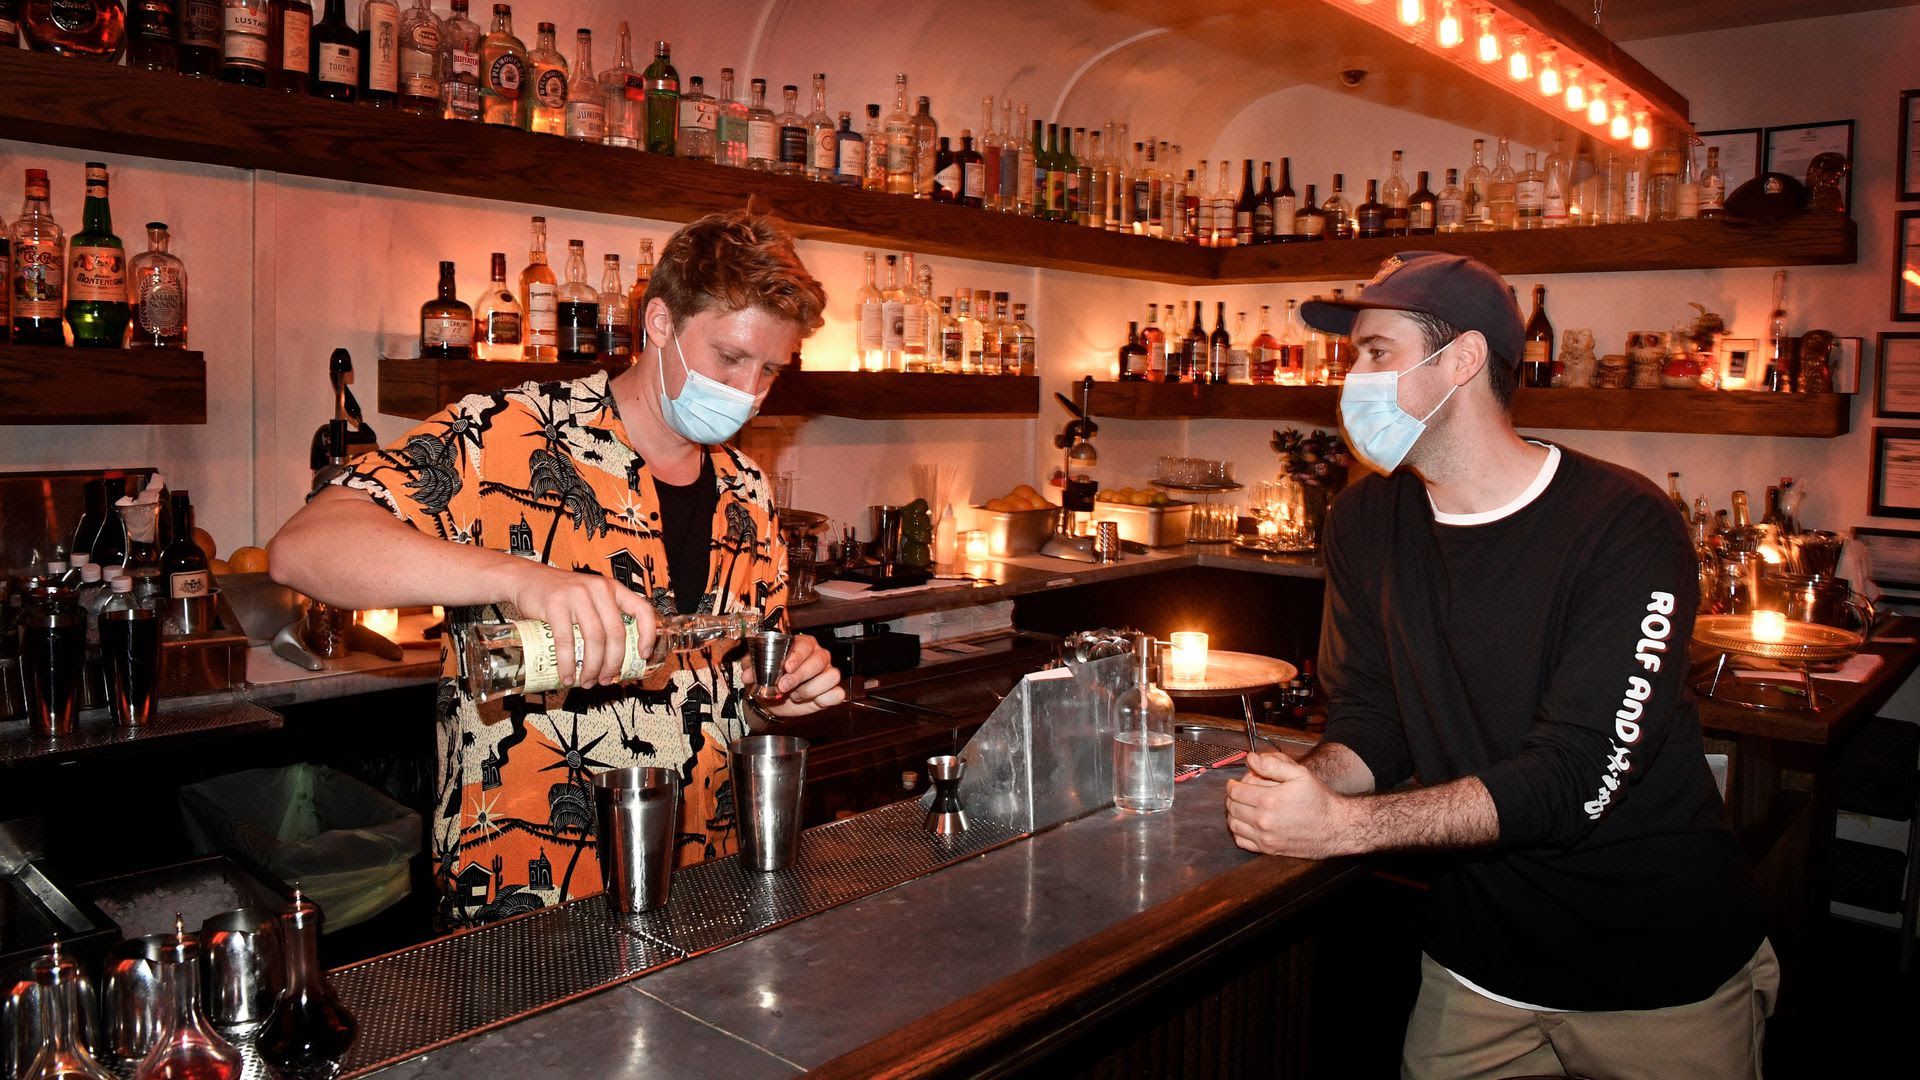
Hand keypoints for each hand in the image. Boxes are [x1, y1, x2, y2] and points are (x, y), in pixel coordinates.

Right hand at [502, 560, 656, 687]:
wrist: (525, 578)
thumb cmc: (560, 594)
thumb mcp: (589, 597)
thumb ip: (603, 617)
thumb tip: (615, 658)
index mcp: (612, 589)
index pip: (641, 609)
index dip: (647, 634)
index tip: (644, 655)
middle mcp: (598, 589)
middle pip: (615, 633)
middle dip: (613, 663)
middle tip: (606, 679)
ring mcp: (577, 596)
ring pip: (594, 639)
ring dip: (592, 667)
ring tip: (587, 681)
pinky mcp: (555, 605)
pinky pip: (566, 641)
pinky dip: (568, 663)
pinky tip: (568, 675)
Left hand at [748, 633, 846, 716]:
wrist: (773, 701)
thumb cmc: (770, 680)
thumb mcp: (757, 670)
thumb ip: (751, 667)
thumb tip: (747, 674)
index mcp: (802, 645)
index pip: (806, 645)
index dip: (797, 656)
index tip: (787, 667)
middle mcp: (818, 657)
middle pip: (819, 660)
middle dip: (800, 675)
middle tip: (783, 686)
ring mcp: (827, 673)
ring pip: (831, 676)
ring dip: (811, 689)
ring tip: (795, 695)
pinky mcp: (832, 691)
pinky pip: (837, 693)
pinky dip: (824, 699)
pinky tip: (812, 701)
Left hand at [1225, 750, 1357, 859]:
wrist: (1334, 827)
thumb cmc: (1318, 799)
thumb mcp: (1299, 774)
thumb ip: (1272, 765)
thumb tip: (1250, 758)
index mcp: (1268, 800)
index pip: (1235, 792)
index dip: (1232, 785)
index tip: (1236, 782)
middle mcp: (1263, 821)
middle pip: (1232, 808)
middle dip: (1232, 798)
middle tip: (1239, 793)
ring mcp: (1265, 837)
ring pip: (1234, 825)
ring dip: (1233, 814)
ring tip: (1242, 807)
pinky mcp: (1269, 849)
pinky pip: (1242, 842)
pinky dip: (1239, 832)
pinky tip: (1247, 823)